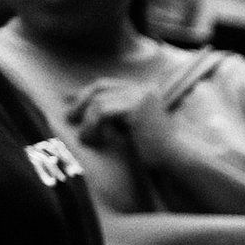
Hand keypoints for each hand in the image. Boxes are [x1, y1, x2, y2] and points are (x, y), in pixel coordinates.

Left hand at [72, 80, 213, 173]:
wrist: (176, 160)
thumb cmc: (154, 150)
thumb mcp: (130, 127)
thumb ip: (113, 114)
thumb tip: (82, 108)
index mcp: (144, 90)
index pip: (107, 85)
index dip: (85, 93)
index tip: (68, 103)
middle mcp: (143, 89)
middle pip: (101, 87)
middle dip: (81, 102)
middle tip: (68, 118)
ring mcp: (141, 96)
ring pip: (99, 102)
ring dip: (86, 121)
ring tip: (84, 138)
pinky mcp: (137, 107)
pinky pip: (102, 112)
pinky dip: (92, 126)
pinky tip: (91, 139)